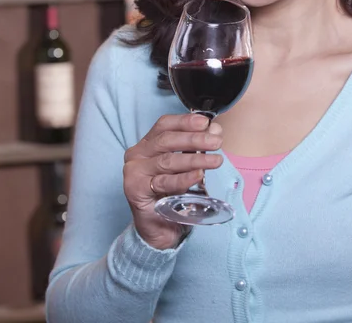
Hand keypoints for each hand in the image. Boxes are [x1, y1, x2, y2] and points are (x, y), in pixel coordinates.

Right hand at [123, 114, 222, 249]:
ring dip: (194, 159)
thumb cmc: (171, 194)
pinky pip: (164, 182)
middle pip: (167, 140)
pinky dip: (184, 178)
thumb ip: (197, 147)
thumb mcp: (186, 167)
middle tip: (216, 141)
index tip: (206, 122)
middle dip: (195, 139)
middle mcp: (137, 155)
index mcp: (147, 144)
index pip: (165, 125)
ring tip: (215, 160)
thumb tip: (215, 130)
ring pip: (167, 161)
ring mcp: (134, 172)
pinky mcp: (136, 191)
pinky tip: (199, 175)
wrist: (159, 229)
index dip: (185, 121)